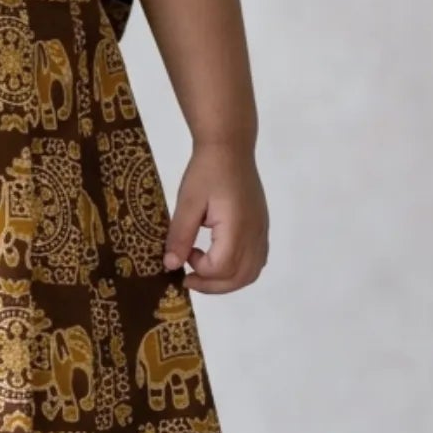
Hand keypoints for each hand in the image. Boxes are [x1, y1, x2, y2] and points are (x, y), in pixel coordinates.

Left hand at [163, 142, 268, 293]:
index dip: (200, 270)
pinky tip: (219, 259)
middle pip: (240, 277)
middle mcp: (254, 233)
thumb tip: (171, 265)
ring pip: (251, 272)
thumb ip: (179, 235)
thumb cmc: (206, 171)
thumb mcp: (187, 201)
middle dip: (212, 286)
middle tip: (189, 279)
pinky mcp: (261, 226)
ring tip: (203, 272)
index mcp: (236, 228)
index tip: (183, 255)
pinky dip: (239, 269)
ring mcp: (261, 231)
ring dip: (227, 281)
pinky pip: (257, 259)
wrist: (229, 147)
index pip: (222, 267)